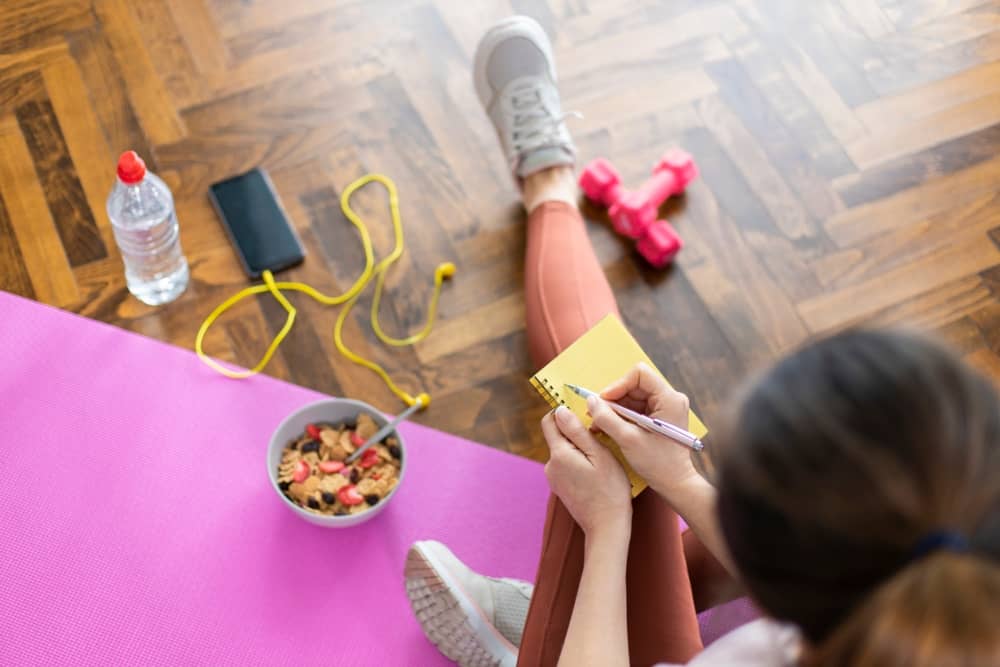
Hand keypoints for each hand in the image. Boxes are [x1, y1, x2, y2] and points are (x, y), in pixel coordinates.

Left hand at [541, 406, 631, 537]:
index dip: (564, 412)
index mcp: (559, 454)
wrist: (606, 526)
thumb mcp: (599, 455)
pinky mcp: (560, 487)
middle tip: (600, 438)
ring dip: (579, 448)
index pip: (549, 421)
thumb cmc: (609, 490)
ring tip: (601, 458)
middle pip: (558, 436)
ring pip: (564, 451)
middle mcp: (550, 465)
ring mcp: (554, 478)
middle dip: (575, 432)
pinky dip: (579, 462)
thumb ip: (577, 431)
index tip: (583, 414)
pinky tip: (595, 471)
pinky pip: (567, 465)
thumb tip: (560, 410)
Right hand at [588, 363, 700, 501]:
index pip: (640, 374)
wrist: (674, 482)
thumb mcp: (628, 440)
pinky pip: (636, 407)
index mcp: (669, 399)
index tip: (604, 401)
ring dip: (615, 409)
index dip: (619, 384)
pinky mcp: (660, 416)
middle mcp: (670, 399)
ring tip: (600, 424)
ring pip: (633, 396)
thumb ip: (607, 418)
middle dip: (614, 399)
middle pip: (634, 385)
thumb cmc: (658, 463)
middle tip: (598, 415)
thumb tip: (591, 401)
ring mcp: (665, 407)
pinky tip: (609, 428)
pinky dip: (621, 416)